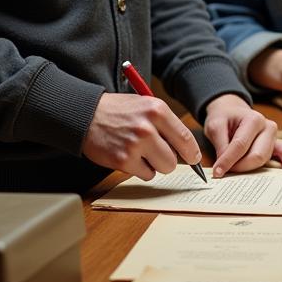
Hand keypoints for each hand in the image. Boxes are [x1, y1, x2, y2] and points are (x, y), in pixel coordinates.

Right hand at [82, 92, 202, 179]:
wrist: (88, 114)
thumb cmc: (119, 110)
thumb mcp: (146, 105)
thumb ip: (166, 124)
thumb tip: (187, 149)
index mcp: (157, 110)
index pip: (186, 138)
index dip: (192, 152)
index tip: (194, 158)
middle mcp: (147, 127)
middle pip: (174, 160)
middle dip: (168, 160)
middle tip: (158, 152)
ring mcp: (134, 145)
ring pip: (161, 169)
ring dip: (154, 164)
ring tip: (140, 150)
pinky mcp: (122, 160)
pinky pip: (145, 175)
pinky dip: (140, 169)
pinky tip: (129, 155)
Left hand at [204, 93, 281, 176]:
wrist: (231, 111)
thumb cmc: (224, 118)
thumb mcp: (215, 126)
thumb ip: (221, 144)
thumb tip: (225, 166)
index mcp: (253, 119)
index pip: (241, 145)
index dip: (228, 160)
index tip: (217, 172)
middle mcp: (268, 127)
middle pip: (259, 155)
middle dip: (243, 166)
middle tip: (226, 173)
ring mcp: (273, 136)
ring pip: (267, 158)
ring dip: (256, 168)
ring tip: (259, 172)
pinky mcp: (274, 144)